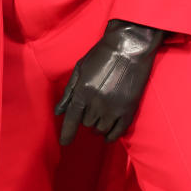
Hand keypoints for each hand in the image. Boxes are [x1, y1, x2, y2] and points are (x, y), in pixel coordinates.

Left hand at [55, 19, 164, 145]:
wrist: (130, 47)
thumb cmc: (103, 54)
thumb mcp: (80, 68)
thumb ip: (69, 91)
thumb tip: (59, 111)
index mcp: (83, 91)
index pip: (71, 118)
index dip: (67, 133)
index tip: (65, 143)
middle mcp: (97, 102)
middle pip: (86, 123)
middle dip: (85, 118)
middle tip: (90, 109)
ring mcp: (114, 108)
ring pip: (100, 129)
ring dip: (97, 125)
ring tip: (100, 116)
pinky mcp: (129, 109)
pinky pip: (118, 132)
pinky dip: (111, 136)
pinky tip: (108, 136)